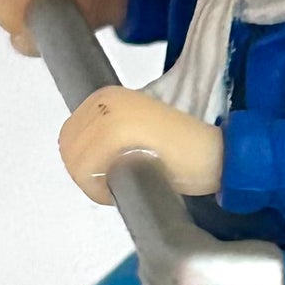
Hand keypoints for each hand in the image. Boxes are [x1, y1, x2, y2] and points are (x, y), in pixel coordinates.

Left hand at [58, 89, 223, 203]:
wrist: (215, 154)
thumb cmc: (183, 152)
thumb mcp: (137, 133)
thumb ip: (106, 139)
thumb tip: (79, 160)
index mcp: (107, 95)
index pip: (69, 137)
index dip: (86, 164)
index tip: (113, 172)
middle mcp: (105, 98)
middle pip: (68, 149)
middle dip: (88, 175)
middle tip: (119, 182)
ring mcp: (110, 113)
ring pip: (76, 162)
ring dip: (95, 184)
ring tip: (128, 182)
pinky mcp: (117, 131)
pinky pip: (88, 171)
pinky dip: (102, 189)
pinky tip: (131, 182)